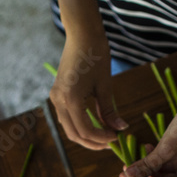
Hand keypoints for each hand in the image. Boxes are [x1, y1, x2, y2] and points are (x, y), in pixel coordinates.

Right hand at [50, 33, 127, 149]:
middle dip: (93, 142)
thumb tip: (120, 129)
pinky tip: (94, 123)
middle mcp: (59, 101)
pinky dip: (79, 124)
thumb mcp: (105, 86)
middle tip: (110, 142)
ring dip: (86, 135)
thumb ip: (109, 111)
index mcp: (71, 99)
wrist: (82, 34)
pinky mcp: (57, 93)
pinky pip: (67, 117)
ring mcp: (55, 97)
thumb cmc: (96, 55)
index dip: (101, 139)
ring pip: (69, 127)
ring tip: (104, 134)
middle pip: (74, 134)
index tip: (116, 137)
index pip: (85, 131)